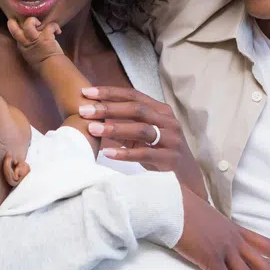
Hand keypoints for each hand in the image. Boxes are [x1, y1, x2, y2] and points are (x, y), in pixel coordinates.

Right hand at [7, 17, 63, 67]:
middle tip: (22, 20)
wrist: (51, 69)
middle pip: (14, 28)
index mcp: (22, 46)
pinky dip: (54, 26)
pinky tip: (58, 31)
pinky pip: (49, 26)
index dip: (17, 28)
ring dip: (34, 20)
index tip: (21, 25)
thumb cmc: (42, 64)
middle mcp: (26, 42)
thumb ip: (28, 46)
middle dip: (15, 22)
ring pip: (28, 23)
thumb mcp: (30, 55)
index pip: (15, 34)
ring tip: (40, 23)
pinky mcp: (46, 37)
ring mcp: (35, 39)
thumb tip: (31, 40)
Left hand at [78, 86, 207, 199]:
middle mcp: (168, 121)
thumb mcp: (143, 134)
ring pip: (141, 129)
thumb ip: (124, 123)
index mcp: (161, 110)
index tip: (86, 93)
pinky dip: (124, 153)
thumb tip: (94, 115)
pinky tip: (107, 153)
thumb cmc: (159, 151)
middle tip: (85, 110)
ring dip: (115, 128)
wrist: (185, 177)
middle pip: (136, 109)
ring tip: (92, 129)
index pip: (133, 95)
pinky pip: (144, 154)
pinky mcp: (169, 158)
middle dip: (108, 108)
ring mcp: (171, 139)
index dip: (110, 92)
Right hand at [173, 187, 269, 269]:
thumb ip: (220, 230)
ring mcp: (223, 249)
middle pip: (263, 263)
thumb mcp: (210, 218)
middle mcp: (234, 240)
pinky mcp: (209, 257)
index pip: (267, 245)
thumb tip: (222, 237)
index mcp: (236, 229)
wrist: (172, 202)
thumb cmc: (185, 207)